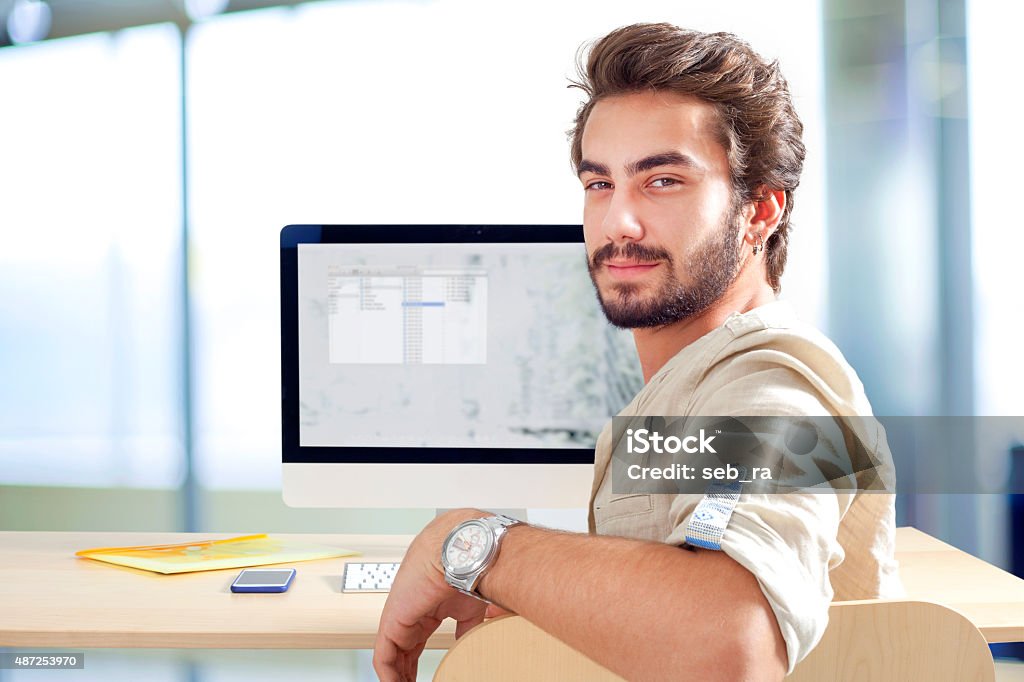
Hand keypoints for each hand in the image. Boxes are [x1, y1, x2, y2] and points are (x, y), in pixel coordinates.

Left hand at [372, 509, 491, 681]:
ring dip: (398, 677)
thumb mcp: (470, 606)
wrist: (463, 551)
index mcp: (428, 605)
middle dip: (407, 672)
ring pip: (391, 656)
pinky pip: (384, 657)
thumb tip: (469, 643)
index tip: (429, 675)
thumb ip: (466, 626)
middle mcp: (411, 609)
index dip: (419, 660)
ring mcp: (400, 615)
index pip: (417, 639)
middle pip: (403, 650)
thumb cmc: (470, 567)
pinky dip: (389, 676)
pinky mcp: (392, 621)